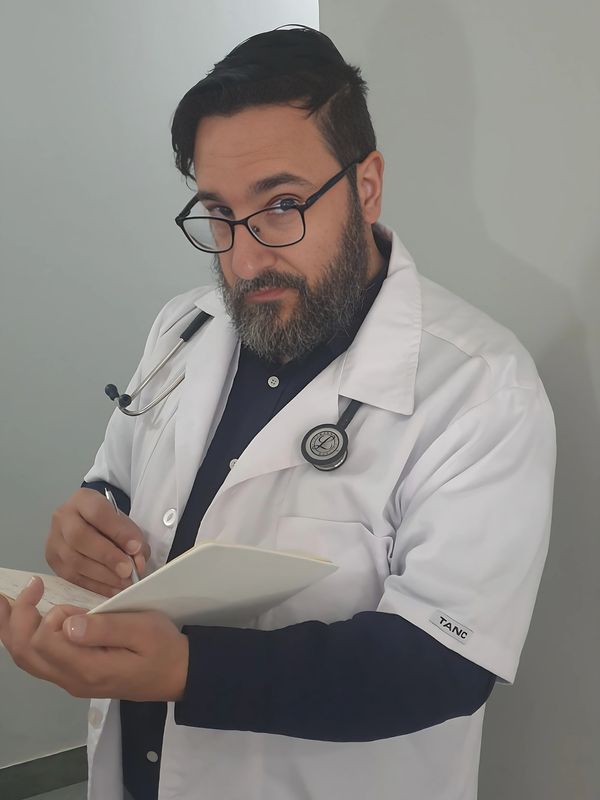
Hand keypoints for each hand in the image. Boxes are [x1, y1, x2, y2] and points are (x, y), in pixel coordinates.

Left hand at [0, 577, 188, 700]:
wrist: (180, 675)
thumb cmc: (164, 648)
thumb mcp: (143, 629)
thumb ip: (105, 628)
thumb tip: (67, 624)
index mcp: (89, 667)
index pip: (46, 641)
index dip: (48, 614)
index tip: (61, 593)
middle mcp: (73, 679)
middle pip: (25, 654)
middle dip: (14, 620)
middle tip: (19, 589)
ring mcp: (72, 680)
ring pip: (27, 660)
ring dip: (12, 630)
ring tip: (5, 603)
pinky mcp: (75, 676)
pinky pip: (38, 661)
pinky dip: (24, 639)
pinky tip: (25, 622)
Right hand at [45, 488, 150, 596]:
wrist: (86, 523)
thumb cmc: (108, 522)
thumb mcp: (122, 521)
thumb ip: (133, 538)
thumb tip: (137, 563)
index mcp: (82, 500)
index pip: (98, 512)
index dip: (117, 531)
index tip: (135, 547)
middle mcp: (62, 517)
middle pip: (79, 537)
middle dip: (107, 556)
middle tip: (127, 570)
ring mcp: (54, 540)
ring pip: (74, 560)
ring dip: (102, 575)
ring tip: (123, 582)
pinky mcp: (52, 561)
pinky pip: (73, 577)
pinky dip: (95, 585)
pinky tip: (112, 589)